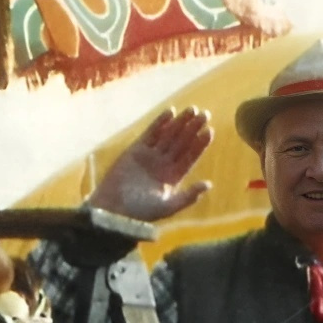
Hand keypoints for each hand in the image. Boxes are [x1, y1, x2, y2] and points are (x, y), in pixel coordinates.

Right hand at [88, 106, 214, 222]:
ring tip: (192, 110)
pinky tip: (170, 112)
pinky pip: (150, 133)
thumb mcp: (167, 206)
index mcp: (173, 177)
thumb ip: (188, 196)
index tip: (209, 131)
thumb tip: (208, 185)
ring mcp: (150, 156)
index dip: (199, 144)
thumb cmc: (140, 212)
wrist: (113, 208)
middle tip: (205, 114)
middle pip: (181, 143)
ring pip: (168, 135)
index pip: (190, 157)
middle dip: (192, 129)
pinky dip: (160, 123)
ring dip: (180, 122)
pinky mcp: (136, 150)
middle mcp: (163, 165)